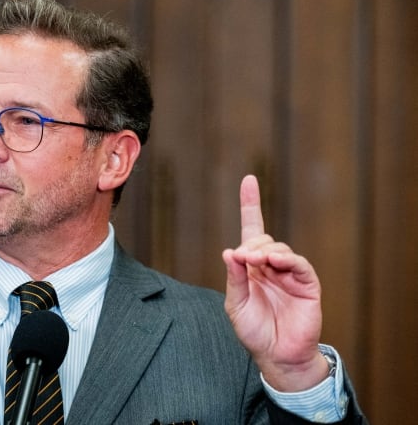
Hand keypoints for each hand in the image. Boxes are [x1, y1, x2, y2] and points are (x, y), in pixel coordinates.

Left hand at [222, 175, 328, 391]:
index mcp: (252, 268)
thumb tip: (229, 252)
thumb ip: (234, 278)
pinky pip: (298, 264)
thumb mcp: (236, 304)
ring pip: (278, 248)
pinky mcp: (307, 283)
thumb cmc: (255, 331)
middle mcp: (271, 266)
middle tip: (243, 259)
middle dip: (250, 245)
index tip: (249, 180)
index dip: (250, 205)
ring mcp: (289, 273)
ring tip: (255, 262)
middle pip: (261, 239)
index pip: (251, 230)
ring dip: (264, 251)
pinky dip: (285, 259)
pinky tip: (273, 262)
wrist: (277, 355)